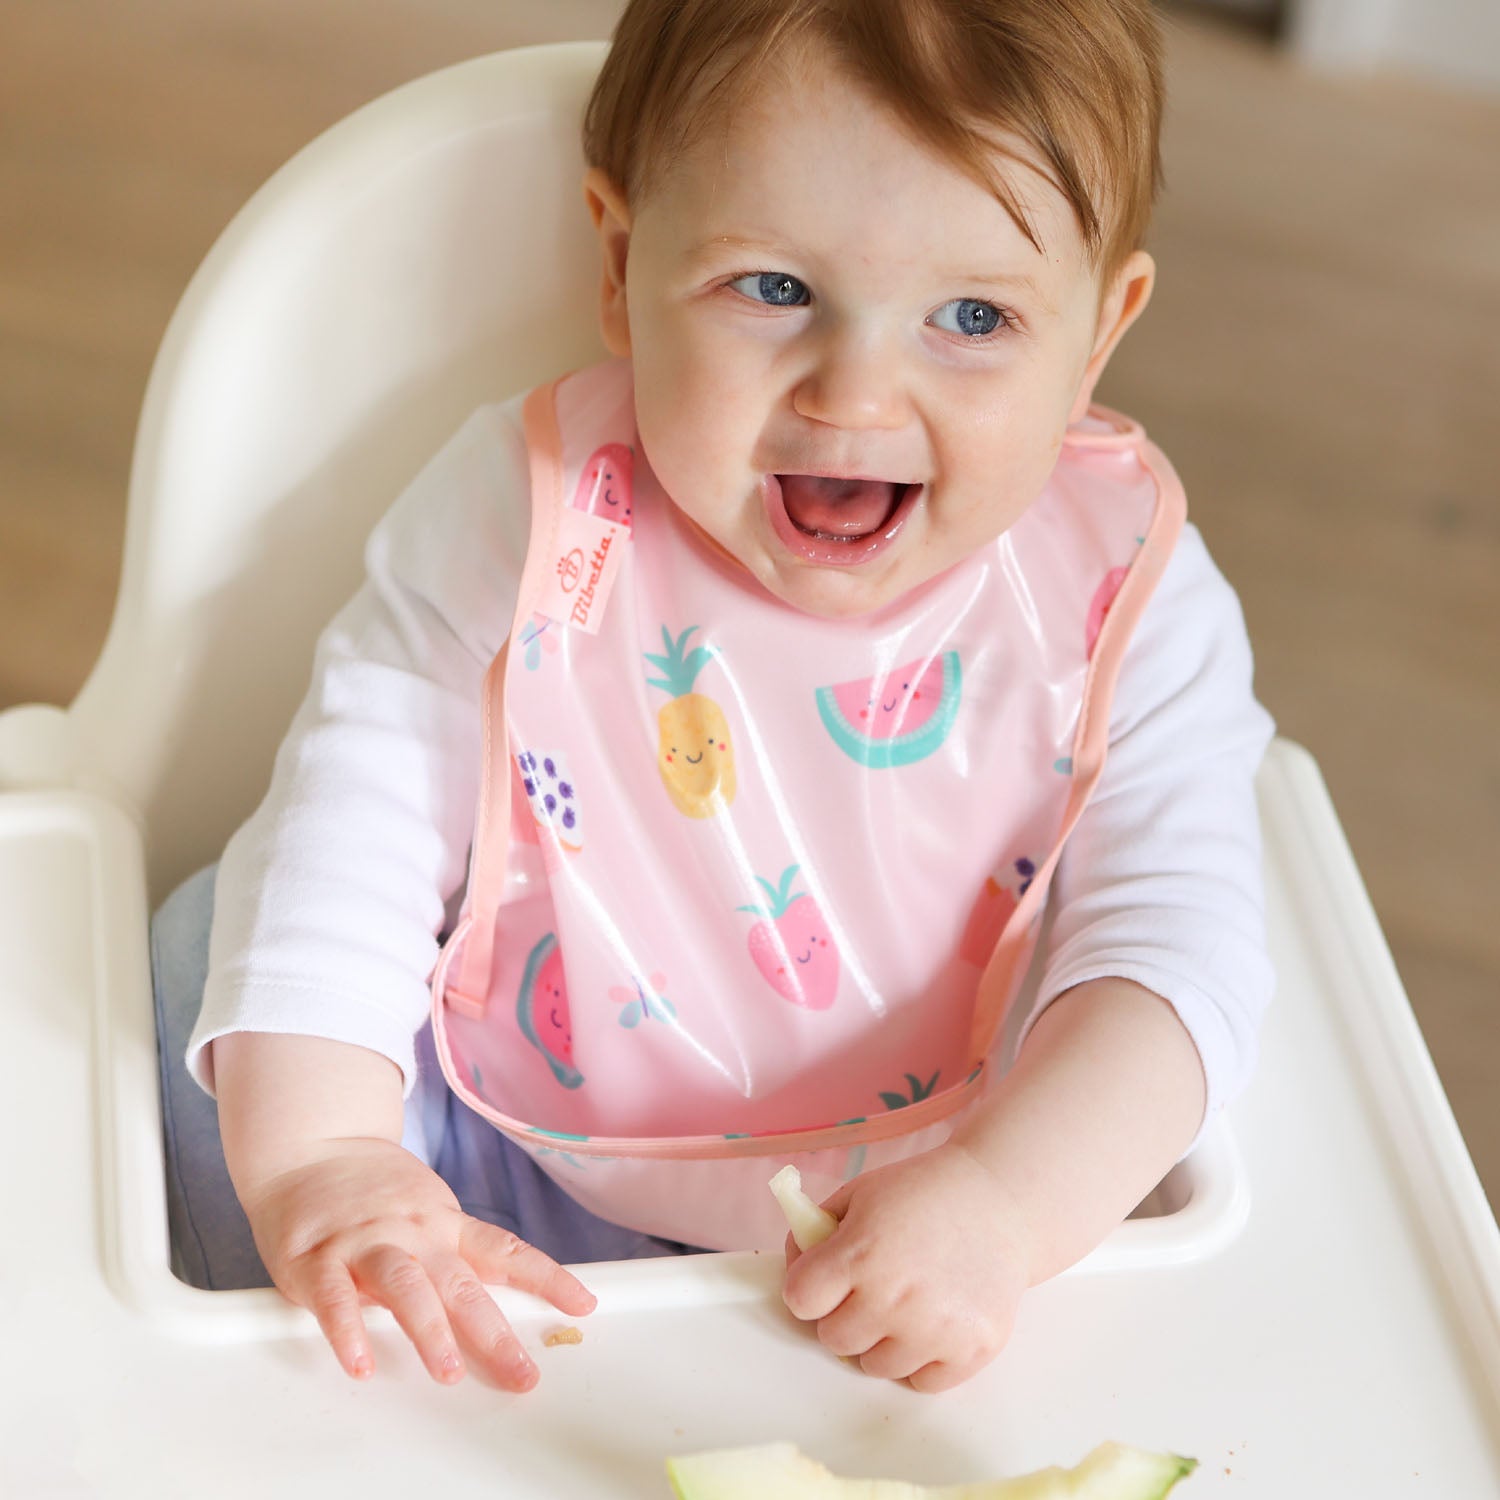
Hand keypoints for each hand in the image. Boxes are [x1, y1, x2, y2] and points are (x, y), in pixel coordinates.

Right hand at [238, 1138, 595, 1389]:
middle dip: (494, 1333)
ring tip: (448, 1373)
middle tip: (521, 1374)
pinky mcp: (316, 1259)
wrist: (309, 1146)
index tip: (583, 1306)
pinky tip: (360, 1363)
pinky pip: (333, 1298)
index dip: (548, 1278)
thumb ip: (457, 1255)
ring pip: (404, 1285)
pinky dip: (347, 1331)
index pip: (507, 1251)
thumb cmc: (375, 1191)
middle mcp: (414, 1234)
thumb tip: (506, 1301)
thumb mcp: (429, 1210)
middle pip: (461, 1283)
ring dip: (429, 1330)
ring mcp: (365, 1244)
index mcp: (446, 1225)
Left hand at [779, 1144, 1030, 1392]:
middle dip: (843, 1314)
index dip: (809, 1287)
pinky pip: (920, 1382)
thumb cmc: (923, 1192)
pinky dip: (921, 1359)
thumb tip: (794, 1266)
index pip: (799, 1300)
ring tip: (907, 1300)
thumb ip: (816, 1229)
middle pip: (833, 1339)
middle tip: (871, 1287)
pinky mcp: (970, 1352)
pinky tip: (934, 1319)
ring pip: (874, 1366)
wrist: (999, 1200)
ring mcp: (934, 1330)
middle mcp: (894, 1298)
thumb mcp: (861, 1193)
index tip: (825, 1278)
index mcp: (860, 1253)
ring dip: (882, 1339)